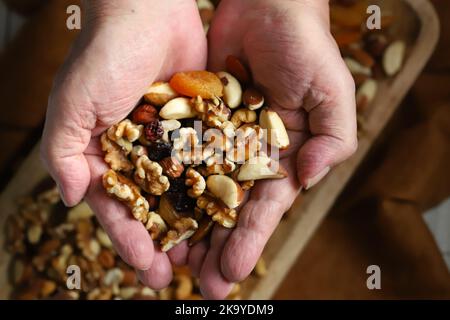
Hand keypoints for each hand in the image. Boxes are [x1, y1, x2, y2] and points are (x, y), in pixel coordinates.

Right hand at [41, 0, 206, 287]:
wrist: (148, 10)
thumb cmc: (105, 54)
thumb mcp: (73, 104)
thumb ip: (63, 152)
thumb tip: (71, 199)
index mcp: (107, 155)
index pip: (118, 206)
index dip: (129, 238)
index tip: (145, 266)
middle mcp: (141, 153)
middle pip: (154, 207)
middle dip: (164, 241)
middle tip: (176, 275)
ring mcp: (173, 142)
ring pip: (185, 192)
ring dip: (194, 224)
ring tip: (206, 254)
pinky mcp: (200, 127)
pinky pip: (210, 162)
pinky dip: (218, 187)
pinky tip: (229, 212)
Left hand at [188, 0, 356, 297]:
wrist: (267, 5)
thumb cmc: (306, 45)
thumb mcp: (333, 91)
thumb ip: (333, 139)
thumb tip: (307, 179)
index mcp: (283, 156)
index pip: (266, 206)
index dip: (251, 239)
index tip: (235, 271)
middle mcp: (249, 155)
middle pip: (230, 209)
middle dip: (218, 247)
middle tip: (202, 286)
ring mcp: (219, 140)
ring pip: (200, 191)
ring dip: (189, 227)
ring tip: (174, 264)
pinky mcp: (193, 120)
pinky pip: (178, 156)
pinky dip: (168, 184)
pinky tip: (154, 211)